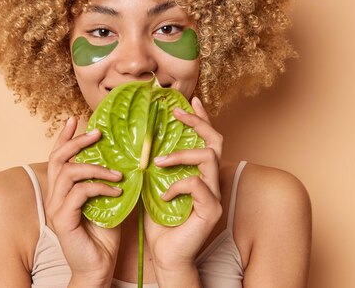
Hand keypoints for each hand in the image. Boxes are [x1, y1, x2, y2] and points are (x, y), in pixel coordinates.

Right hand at [44, 117, 123, 285]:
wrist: (99, 268)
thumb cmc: (104, 236)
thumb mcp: (109, 201)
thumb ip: (109, 181)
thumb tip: (128, 159)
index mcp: (63, 189)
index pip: (58, 156)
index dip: (65, 136)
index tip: (76, 119)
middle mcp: (55, 196)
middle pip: (58, 158)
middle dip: (77, 141)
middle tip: (98, 132)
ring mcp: (57, 208)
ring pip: (68, 172)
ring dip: (95, 167)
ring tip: (118, 172)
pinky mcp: (64, 220)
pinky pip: (79, 193)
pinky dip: (99, 188)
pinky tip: (117, 191)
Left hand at [144, 96, 223, 272]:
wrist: (166, 255)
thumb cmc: (159, 222)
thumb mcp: (152, 185)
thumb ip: (154, 165)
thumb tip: (139, 141)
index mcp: (201, 172)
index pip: (207, 138)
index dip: (201, 117)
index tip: (189, 99)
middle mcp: (213, 180)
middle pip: (216, 140)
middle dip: (197, 122)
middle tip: (176, 111)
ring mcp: (215, 194)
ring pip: (209, 157)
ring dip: (181, 154)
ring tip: (158, 160)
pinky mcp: (212, 209)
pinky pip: (197, 185)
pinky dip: (177, 185)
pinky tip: (163, 195)